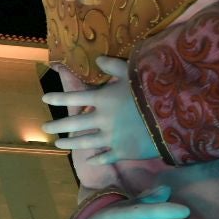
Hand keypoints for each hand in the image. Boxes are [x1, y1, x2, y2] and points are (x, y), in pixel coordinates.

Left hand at [39, 57, 158, 163]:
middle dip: (56, 125)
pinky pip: (105, 157)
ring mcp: (111, 138)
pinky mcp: (122, 151)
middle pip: (73, 123)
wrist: (174, 116)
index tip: (44, 99)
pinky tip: (91, 160)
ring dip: (70, 143)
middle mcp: (102, 119)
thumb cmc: (153, 90)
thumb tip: (97, 58)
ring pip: (84, 142)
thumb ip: (114, 66)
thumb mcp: (133, 72)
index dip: (58, 98)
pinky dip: (97, 159)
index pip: (74, 97)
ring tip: (58, 143)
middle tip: (44, 127)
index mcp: (103, 99)